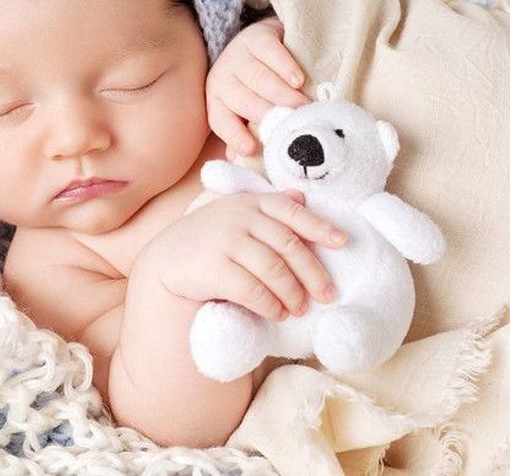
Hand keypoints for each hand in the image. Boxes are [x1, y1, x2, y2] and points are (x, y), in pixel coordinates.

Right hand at [141, 190, 344, 321]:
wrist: (167, 259)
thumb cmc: (212, 238)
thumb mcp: (238, 214)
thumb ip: (269, 208)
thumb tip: (303, 196)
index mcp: (251, 202)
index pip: (291, 211)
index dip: (319, 226)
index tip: (342, 242)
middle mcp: (239, 217)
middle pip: (288, 245)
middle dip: (312, 272)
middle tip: (327, 295)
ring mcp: (225, 241)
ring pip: (273, 269)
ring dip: (293, 293)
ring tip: (301, 309)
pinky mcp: (213, 268)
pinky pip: (251, 289)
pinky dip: (270, 304)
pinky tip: (278, 313)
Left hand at [206, 16, 309, 157]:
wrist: (267, 43)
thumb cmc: (259, 87)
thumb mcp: (248, 111)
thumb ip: (247, 134)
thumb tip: (240, 161)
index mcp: (218, 101)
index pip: (221, 121)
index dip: (234, 135)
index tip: (251, 149)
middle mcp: (223, 78)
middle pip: (243, 100)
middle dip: (267, 114)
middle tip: (291, 125)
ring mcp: (238, 55)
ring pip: (258, 78)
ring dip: (282, 94)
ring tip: (303, 106)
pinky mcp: (256, 36)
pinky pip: (269, 52)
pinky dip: (285, 66)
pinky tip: (298, 80)